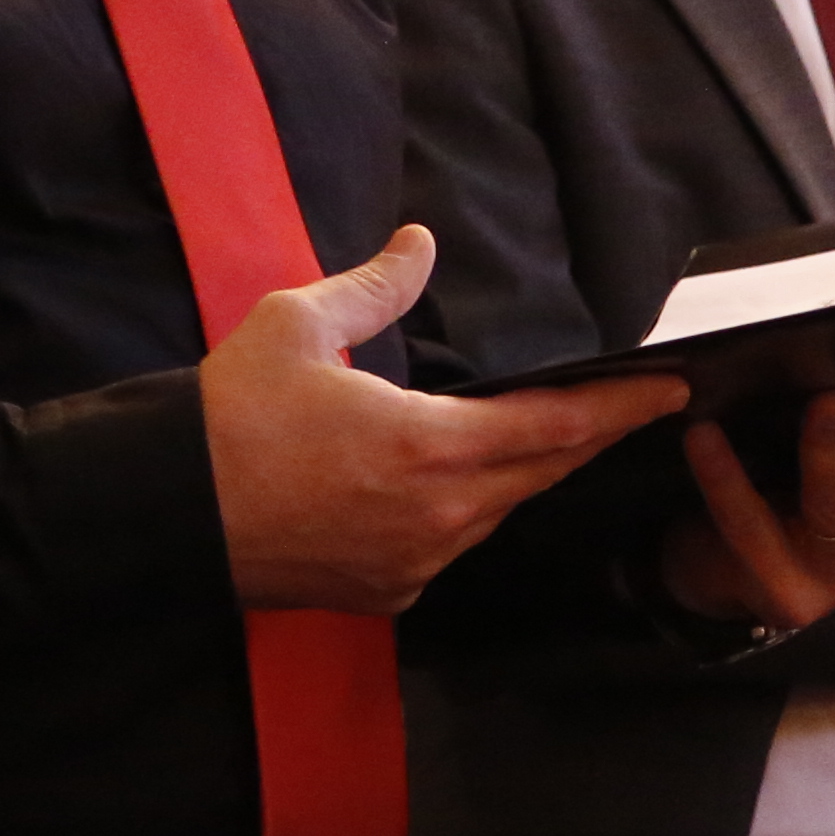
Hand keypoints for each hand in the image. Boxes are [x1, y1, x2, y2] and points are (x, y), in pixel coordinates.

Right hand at [207, 224, 686, 611]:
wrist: (161, 516)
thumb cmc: (225, 418)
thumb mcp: (297, 326)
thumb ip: (374, 286)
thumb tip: (420, 242)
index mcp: (429, 446)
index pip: (559, 427)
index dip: (621, 407)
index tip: (673, 390)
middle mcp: (440, 515)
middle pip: (542, 473)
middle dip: (584, 437)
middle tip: (625, 406)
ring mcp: (417, 563)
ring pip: (498, 511)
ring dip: (520, 474)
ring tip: (538, 434)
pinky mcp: (390, 593)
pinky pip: (450, 546)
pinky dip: (462, 512)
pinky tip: (446, 485)